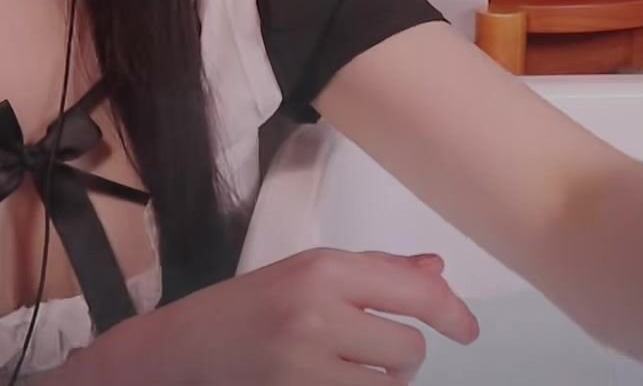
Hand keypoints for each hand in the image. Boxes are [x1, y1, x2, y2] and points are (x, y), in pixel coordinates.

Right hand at [61, 248, 478, 384]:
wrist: (176, 352)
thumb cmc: (243, 310)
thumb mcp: (305, 275)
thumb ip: (375, 273)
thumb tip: (436, 272)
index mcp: (323, 268)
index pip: (415, 292)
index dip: (452, 313)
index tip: (467, 329)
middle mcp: (318, 312)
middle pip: (408, 350)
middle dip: (398, 359)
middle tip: (365, 354)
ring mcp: (305, 365)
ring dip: (376, 385)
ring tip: (339, 372)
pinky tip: (326, 384)